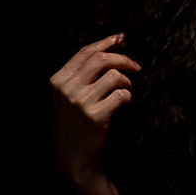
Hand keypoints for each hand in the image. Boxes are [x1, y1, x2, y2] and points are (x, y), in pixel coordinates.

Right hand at [49, 32, 139, 182]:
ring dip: (126, 81)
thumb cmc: (74, 123)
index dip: (106, 42)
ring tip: (126, 89)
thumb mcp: (67, 97)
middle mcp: (67, 88)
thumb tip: (106, 50)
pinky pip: (121, 95)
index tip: (122, 37)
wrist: (71, 157)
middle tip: (136, 67)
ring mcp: (80, 102)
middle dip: (123, 59)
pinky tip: (124, 103)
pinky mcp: (95, 116)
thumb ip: (80, 75)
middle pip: (101, 60)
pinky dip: (128, 96)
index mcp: (59, 80)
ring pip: (114, 76)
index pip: (85, 52)